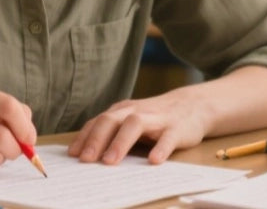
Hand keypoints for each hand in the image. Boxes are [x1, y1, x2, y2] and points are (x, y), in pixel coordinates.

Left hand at [67, 92, 209, 164]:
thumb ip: (113, 134)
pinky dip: (160, 148)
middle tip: (86, 160)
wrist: (194, 105)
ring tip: (110, 162)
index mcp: (122, 111)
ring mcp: (156, 118)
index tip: (72, 155)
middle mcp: (136, 111)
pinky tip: (153, 161)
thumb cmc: (155, 119)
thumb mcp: (131, 121)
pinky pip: (168, 138)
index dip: (84, 138)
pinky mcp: (177, 128)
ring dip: (120, 143)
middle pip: (111, 121)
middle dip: (96, 140)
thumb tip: (87, 156)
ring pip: (135, 125)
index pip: (98, 122)